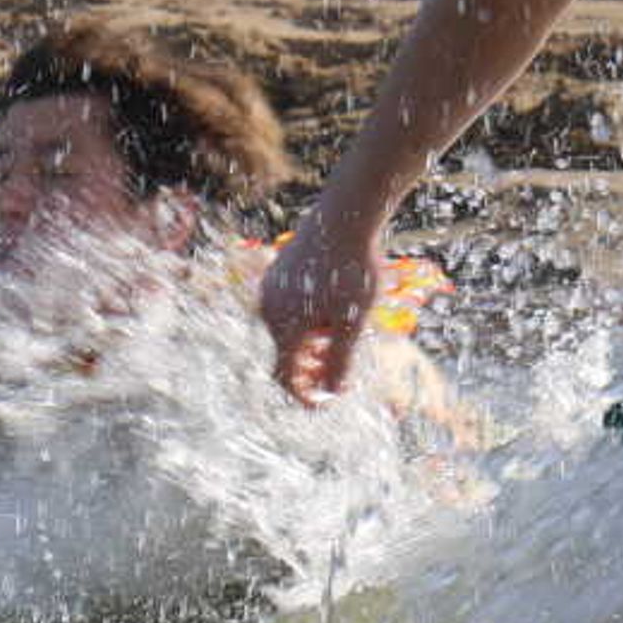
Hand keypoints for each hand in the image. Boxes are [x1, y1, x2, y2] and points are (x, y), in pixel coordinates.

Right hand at [257, 215, 382, 405]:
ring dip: (312, 344)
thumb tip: (332, 392)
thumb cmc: (352, 271)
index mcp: (285, 329)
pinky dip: (307, 321)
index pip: (286, 379)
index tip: (325, 403)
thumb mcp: (353, 322)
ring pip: (288, 332)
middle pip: (287, 355)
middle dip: (313, 369)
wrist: (344, 218)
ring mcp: (270, 291)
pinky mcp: (276, 275)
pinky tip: (331, 310)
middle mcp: (269, 312)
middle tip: (342, 374)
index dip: (304, 397)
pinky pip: (287, 309)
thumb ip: (340, 361)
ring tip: (341, 336)